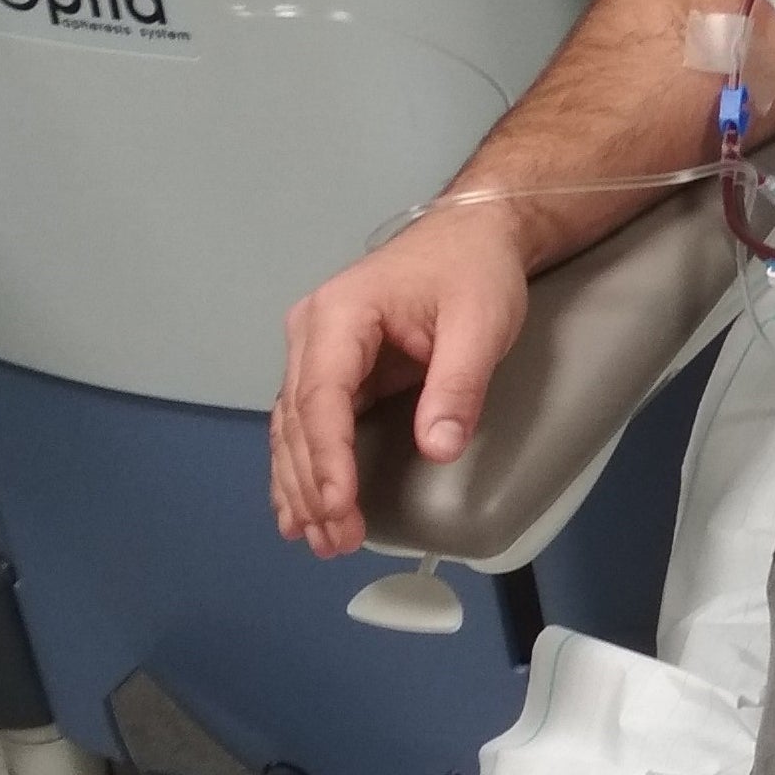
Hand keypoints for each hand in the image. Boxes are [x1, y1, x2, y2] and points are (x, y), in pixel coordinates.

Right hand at [271, 206, 529, 559]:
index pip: (321, 398)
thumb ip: (457, 385)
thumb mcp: (480, 323)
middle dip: (313, 486)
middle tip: (335, 540)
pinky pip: (309, 425)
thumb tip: (438, 448)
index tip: (339, 506)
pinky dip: (306, 467)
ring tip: (318, 540)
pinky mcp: (333, 367)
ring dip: (302, 486)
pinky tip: (304, 509)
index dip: (327, 459)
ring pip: (293, 429)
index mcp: (340, 315)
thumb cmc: (475, 270)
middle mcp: (312, 333)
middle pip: (298, 421)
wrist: (474, 233)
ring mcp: (316, 351)